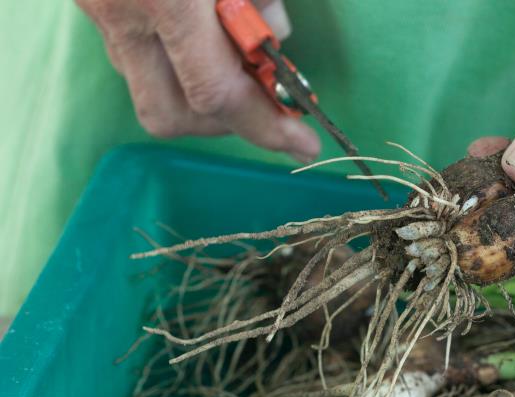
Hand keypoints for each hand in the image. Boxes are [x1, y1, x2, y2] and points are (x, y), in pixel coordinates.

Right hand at [77, 0, 320, 160]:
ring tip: (234, 62)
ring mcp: (97, 14)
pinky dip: (174, 66)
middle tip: (266, 100)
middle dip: (228, 122)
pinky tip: (200, 39)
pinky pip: (135, 59)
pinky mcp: (89, 7)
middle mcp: (122, 14)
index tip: (304, 144)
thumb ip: (262, 0)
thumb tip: (273, 42)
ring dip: (200, 96)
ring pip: (149, 91)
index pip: (215, 93)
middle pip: (173, 116)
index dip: (264, 127)